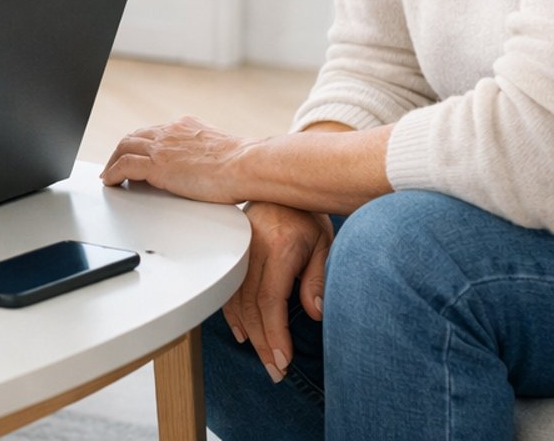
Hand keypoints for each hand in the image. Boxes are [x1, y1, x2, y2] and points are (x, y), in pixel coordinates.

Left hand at [99, 115, 253, 202]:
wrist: (246, 165)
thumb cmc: (242, 164)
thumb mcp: (220, 149)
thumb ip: (206, 151)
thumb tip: (209, 164)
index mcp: (185, 126)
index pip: (153, 131)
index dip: (139, 143)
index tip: (135, 153)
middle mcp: (170, 131)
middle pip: (133, 137)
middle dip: (122, 150)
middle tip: (114, 165)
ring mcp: (162, 146)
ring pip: (124, 147)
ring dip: (112, 162)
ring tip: (108, 175)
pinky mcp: (157, 164)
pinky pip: (124, 166)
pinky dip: (112, 173)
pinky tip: (110, 182)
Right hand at [224, 201, 331, 384]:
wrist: (283, 183)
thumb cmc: (308, 215)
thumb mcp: (325, 244)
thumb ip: (318, 278)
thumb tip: (315, 312)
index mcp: (280, 246)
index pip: (270, 300)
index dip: (275, 334)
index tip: (283, 360)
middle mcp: (254, 246)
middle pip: (251, 306)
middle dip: (263, 343)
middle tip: (274, 370)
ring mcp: (238, 247)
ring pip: (235, 299)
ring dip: (248, 332)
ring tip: (262, 356)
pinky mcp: (231, 249)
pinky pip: (228, 287)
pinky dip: (233, 313)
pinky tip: (243, 331)